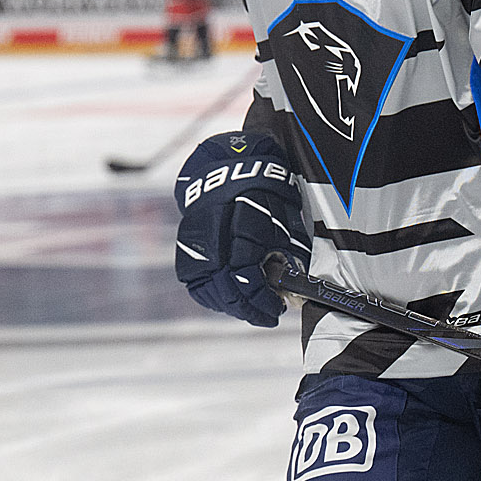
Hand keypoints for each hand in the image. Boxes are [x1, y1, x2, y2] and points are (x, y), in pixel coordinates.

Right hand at [175, 130, 310, 327]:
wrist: (228, 164)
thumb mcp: (283, 216)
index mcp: (241, 226)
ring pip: (207, 290)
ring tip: (251, 309)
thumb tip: (295, 289)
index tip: (278, 309)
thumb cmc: (265, 189)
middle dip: (248, 309)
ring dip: (230, 306)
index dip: (261, 300)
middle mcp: (214, 237)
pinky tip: (230, 299)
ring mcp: (195, 243)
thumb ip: (287, 251)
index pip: (245, 278)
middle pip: (224, 289)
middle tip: (267, 315)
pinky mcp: (186, 246)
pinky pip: (195, 282)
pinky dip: (213, 296)